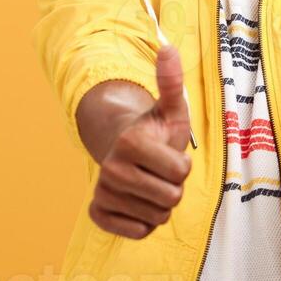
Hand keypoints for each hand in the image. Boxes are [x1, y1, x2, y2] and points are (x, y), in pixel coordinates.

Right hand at [88, 45, 193, 238]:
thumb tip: (168, 48)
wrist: (123, 152)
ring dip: (160, 204)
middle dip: (173, 187)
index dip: (183, 166)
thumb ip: (172, 82)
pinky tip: (136, 203)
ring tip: (148, 184)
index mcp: (130, 142)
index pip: (181, 173)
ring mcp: (102, 193)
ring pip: (157, 217)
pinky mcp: (97, 214)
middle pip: (171, 198)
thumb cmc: (154, 132)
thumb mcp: (170, 109)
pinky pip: (138, 232)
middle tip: (159, 172)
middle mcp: (111, 168)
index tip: (167, 154)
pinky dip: (144, 222)